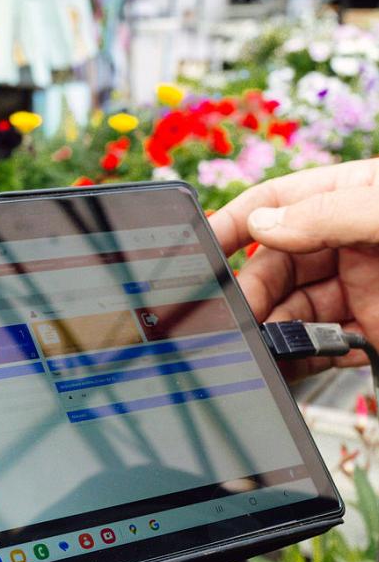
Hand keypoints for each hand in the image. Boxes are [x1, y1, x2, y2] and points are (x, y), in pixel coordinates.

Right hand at [210, 160, 378, 377]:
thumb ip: (329, 213)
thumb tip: (262, 225)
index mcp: (352, 197)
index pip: (277, 202)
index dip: (234, 222)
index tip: (199, 247)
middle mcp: (349, 243)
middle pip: (274, 265)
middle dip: (248, 292)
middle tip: (234, 317)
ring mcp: (359, 289)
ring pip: (292, 310)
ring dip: (270, 330)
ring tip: (259, 347)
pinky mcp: (372, 333)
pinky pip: (323, 347)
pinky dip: (300, 359)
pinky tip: (288, 364)